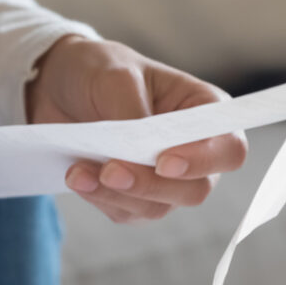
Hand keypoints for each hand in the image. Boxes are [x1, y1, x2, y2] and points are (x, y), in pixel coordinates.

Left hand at [26, 36, 247, 222]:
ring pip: (158, 207)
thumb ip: (133, 115)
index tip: (164, 162)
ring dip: (118, 194)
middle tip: (110, 170)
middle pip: (196, 189)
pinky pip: (126, 213)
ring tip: (79, 171)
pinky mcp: (135, 197)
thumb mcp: (116, 76)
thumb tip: (136, 155)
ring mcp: (166, 180)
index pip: (229, 148)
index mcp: (203, 110)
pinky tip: (77, 176)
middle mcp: (194, 151)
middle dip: (151, 185)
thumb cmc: (99, 71)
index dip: (204, 161)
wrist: (56, 86)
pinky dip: (101, 198)